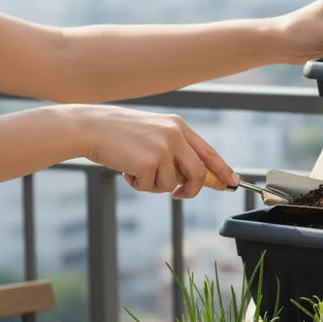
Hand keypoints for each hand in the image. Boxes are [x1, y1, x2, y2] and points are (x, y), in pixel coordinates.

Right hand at [74, 105, 236, 197]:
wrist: (90, 128)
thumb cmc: (119, 134)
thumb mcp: (153, 134)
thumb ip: (175, 151)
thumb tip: (194, 178)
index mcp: (178, 126)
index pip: (208, 152)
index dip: (222, 169)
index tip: (233, 182)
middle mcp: (174, 135)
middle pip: (198, 173)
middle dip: (191, 189)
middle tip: (179, 195)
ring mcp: (162, 148)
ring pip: (172, 184)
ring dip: (154, 185)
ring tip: (136, 169)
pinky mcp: (149, 162)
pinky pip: (152, 187)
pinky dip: (139, 185)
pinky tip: (126, 170)